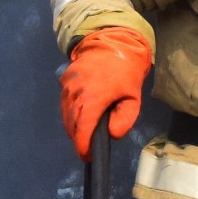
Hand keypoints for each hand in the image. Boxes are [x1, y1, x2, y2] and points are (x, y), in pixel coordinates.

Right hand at [60, 26, 152, 158]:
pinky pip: (64, 103)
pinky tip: (79, 117)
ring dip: (73, 127)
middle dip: (78, 139)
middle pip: (71, 125)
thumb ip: (124, 121)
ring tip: (83, 134)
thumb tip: (111, 135)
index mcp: (93, 98)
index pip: (82, 130)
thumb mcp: (133, 99)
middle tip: (87, 147)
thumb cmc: (126, 73)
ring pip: (65, 114)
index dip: (82, 146)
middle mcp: (75, 92)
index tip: (87, 156)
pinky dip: (70, 113)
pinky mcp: (64, 80)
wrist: (113, 43)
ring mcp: (67, 85)